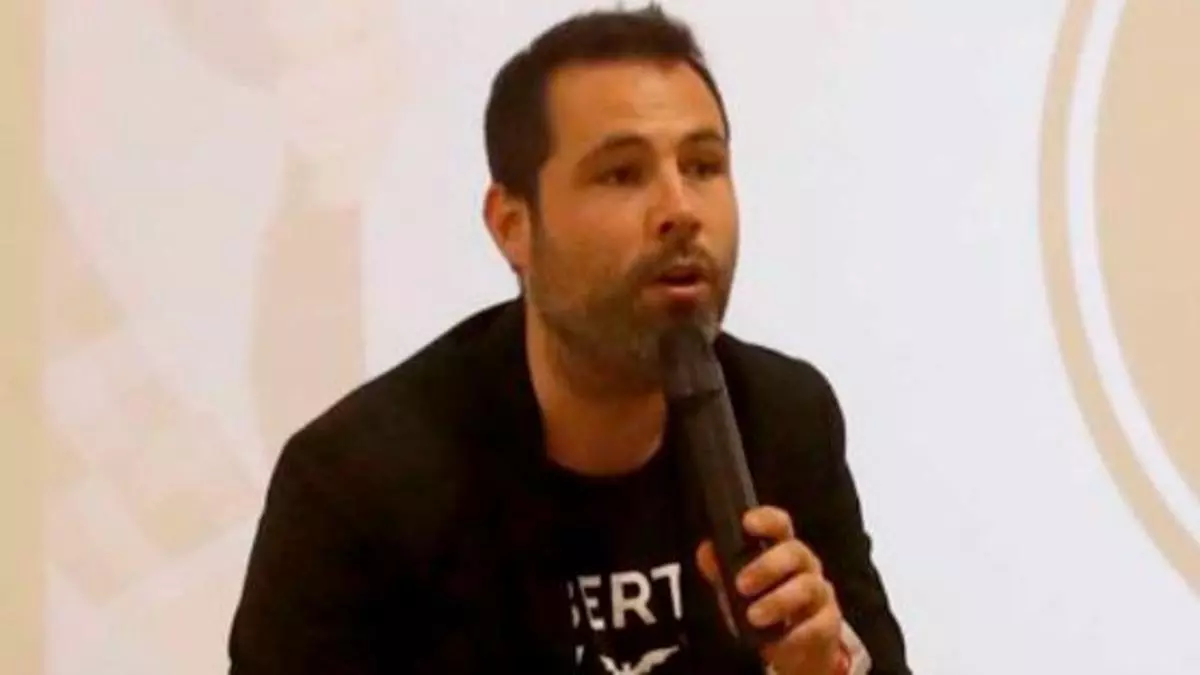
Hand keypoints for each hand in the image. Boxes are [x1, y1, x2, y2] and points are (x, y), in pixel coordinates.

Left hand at [696, 506, 844, 674]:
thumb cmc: (764, 604)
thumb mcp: (737, 587)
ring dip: (778, 601)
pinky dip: (794, 636)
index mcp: (782, 549)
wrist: (793, 646)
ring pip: (808, 587)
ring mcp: (820, 593)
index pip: (780, 525)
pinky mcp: (828, 623)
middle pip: (795, 552)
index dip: (766, 519)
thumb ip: (721, 569)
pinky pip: (817, 625)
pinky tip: (775, 644)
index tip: (747, 522)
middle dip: (767, 566)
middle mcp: (805, 566)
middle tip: (741, 585)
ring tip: (752, 616)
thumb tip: (706, 551)